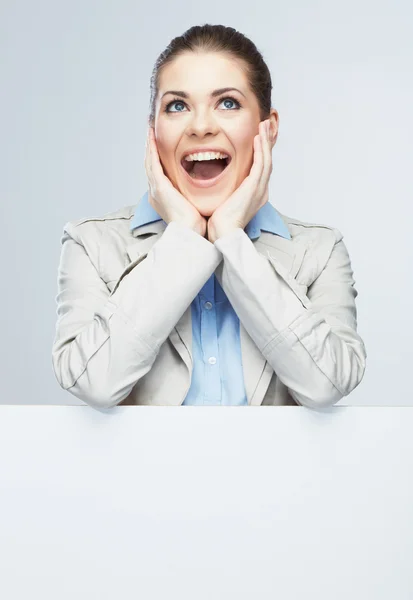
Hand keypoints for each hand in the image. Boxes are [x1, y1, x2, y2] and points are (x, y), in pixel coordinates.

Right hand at [145, 127, 207, 236]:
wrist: (191, 233)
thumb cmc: (197, 225)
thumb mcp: (195, 206)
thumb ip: (197, 196)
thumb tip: (207, 190)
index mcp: (164, 198)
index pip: (159, 174)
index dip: (159, 159)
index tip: (162, 147)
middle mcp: (156, 193)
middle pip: (151, 166)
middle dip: (152, 150)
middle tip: (152, 135)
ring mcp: (156, 189)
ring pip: (149, 162)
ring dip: (150, 145)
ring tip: (150, 131)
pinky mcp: (159, 186)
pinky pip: (152, 162)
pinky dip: (151, 149)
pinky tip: (152, 136)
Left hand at [207, 119, 272, 243]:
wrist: (224, 233)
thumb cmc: (220, 222)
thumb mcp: (224, 202)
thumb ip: (224, 190)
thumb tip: (213, 181)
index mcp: (254, 194)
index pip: (260, 168)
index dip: (261, 152)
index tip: (257, 138)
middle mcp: (261, 191)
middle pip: (267, 161)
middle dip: (266, 143)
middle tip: (265, 127)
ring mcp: (260, 189)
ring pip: (266, 159)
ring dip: (265, 141)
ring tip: (263, 126)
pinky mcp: (255, 187)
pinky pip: (260, 164)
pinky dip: (260, 150)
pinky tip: (258, 138)